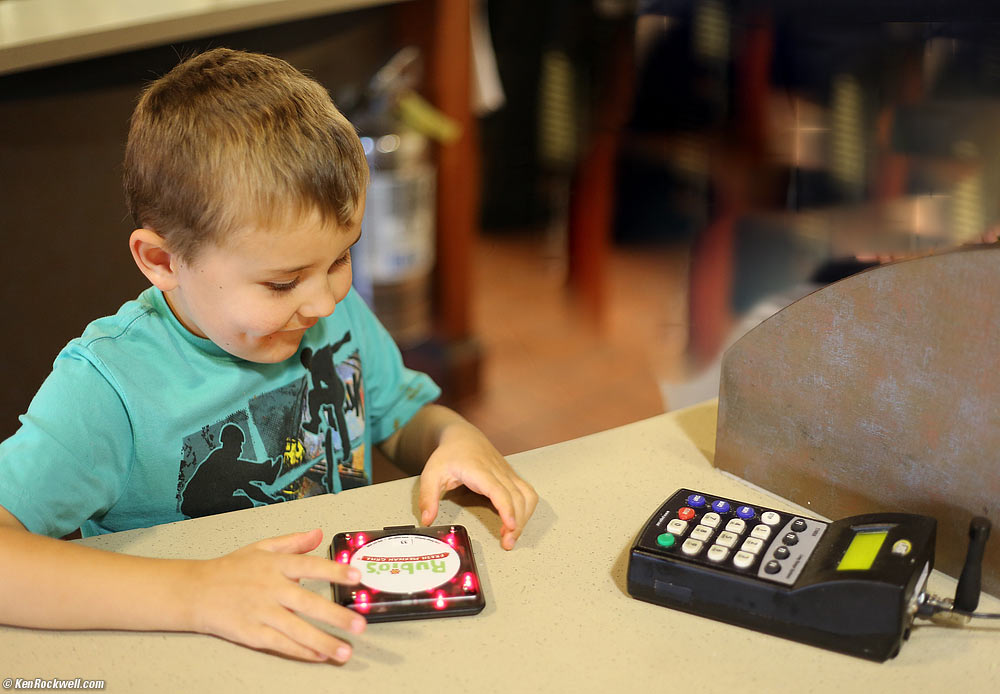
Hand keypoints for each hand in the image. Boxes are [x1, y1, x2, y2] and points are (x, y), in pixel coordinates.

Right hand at [188, 529, 364, 661]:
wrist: (194, 591)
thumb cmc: (229, 569)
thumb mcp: (262, 548)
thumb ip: (293, 542)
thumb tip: (317, 534)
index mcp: (275, 565)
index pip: (309, 566)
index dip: (334, 570)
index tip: (355, 576)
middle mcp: (270, 589)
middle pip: (307, 603)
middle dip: (335, 616)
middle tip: (360, 624)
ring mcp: (261, 613)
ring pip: (296, 629)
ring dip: (323, 641)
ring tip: (345, 650)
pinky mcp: (251, 633)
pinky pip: (280, 643)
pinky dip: (300, 651)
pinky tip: (319, 655)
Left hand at [418, 422, 537, 549]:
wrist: (462, 435)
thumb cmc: (449, 454)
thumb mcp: (431, 474)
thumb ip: (428, 497)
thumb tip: (427, 519)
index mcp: (479, 470)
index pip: (499, 491)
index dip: (507, 509)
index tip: (510, 526)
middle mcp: (498, 471)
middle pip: (517, 498)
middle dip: (517, 522)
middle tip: (507, 543)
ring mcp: (508, 473)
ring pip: (527, 496)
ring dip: (525, 517)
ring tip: (512, 535)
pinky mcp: (512, 476)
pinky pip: (527, 493)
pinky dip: (526, 509)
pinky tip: (516, 521)